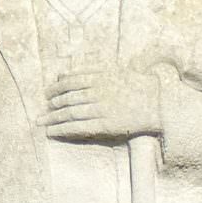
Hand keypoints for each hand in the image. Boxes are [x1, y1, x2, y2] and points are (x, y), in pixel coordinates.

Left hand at [42, 65, 163, 142]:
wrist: (160, 103)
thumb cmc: (139, 85)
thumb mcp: (114, 69)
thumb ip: (89, 69)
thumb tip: (62, 73)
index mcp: (99, 76)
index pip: (69, 81)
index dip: (55, 88)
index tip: (47, 94)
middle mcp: (98, 91)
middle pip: (67, 98)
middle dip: (51, 105)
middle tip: (42, 112)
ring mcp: (101, 108)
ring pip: (70, 113)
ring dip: (52, 119)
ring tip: (41, 122)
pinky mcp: (107, 124)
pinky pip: (79, 127)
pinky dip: (63, 130)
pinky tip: (51, 133)